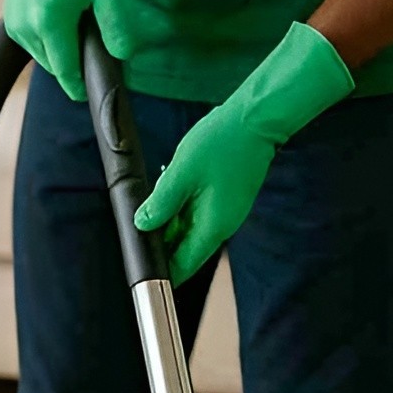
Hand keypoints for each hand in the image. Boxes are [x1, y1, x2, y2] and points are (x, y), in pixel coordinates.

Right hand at [0, 0, 128, 98]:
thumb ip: (114, 24)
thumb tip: (122, 54)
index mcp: (49, 26)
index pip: (67, 74)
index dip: (83, 86)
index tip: (98, 90)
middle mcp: (26, 31)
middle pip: (55, 68)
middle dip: (75, 65)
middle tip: (96, 47)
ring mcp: (15, 27)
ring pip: (43, 57)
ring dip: (62, 52)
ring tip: (79, 27)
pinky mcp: (10, 20)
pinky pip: (34, 43)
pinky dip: (50, 40)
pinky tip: (63, 19)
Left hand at [134, 22, 354, 284]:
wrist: (254, 120)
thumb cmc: (221, 144)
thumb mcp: (181, 173)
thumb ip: (161, 203)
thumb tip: (142, 224)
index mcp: (213, 227)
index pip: (184, 265)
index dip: (163, 272)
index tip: (144, 272)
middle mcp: (221, 225)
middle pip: (186, 247)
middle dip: (162, 241)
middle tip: (138, 228)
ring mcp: (225, 211)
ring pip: (190, 227)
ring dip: (170, 220)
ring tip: (153, 201)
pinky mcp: (225, 198)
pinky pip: (197, 211)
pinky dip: (181, 205)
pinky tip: (170, 186)